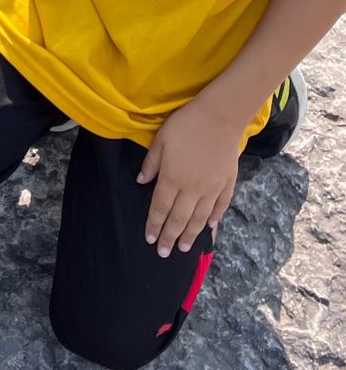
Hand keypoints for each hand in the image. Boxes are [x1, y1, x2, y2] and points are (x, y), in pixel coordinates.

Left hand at [137, 98, 240, 256]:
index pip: (160, 208)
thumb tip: (141, 181)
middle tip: (164, 253)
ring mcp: (212, 188)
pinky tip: (210, 226)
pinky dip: (214, 218)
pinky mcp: (227, 183)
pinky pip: (220, 206)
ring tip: (185, 248)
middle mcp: (192, 189)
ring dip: (191, 234)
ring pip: (199, 218)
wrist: (219, 116)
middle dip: (170, 237)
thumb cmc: (185, 124)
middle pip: (179, 219)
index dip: (154, 225)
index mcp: (173, 178)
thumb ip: (151, 163)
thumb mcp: (161, 140)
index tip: (150, 239)